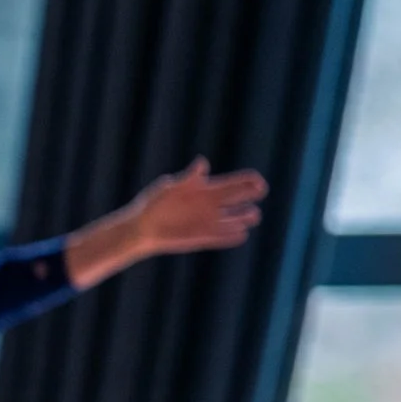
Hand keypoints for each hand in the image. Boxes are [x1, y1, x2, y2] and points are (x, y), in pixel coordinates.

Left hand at [65, 157, 267, 286]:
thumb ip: (187, 178)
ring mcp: (209, 222)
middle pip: (240, 199)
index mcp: (207, 190)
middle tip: (258, 196)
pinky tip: (241, 235)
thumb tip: (202, 163)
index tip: (258, 183)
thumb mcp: (169, 187)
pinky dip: (232, 236)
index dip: (250, 181)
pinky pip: (223, 238)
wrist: (142, 227)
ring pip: (235, 219)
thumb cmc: (153, 203)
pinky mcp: (204, 237)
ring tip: (251, 217)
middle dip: (251, 196)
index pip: (236, 182)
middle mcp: (212, 205)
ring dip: (244, 218)